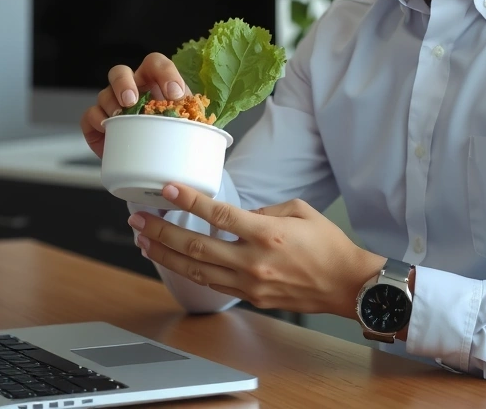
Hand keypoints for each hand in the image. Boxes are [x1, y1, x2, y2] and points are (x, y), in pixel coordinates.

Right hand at [79, 52, 190, 157]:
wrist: (152, 163)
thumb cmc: (171, 138)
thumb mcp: (187, 127)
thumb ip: (195, 123)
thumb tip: (208, 129)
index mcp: (154, 83)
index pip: (157, 64)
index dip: (165, 73)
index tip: (174, 94)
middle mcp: (131, 88)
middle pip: (120, 72)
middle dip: (124, 82)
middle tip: (132, 99)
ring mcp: (112, 104)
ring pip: (104, 93)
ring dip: (111, 102)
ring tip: (120, 116)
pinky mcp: (97, 124)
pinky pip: (90, 115)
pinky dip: (96, 120)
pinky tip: (106, 127)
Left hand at [128, 183, 384, 317]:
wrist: (347, 285)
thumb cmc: (328, 245)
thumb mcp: (298, 210)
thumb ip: (262, 209)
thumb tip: (236, 214)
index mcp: (266, 233)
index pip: (218, 215)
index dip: (189, 201)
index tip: (167, 188)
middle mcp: (253, 261)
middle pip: (195, 246)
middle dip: (161, 231)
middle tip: (138, 219)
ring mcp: (249, 283)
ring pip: (196, 270)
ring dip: (166, 254)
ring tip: (144, 241)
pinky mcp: (250, 297)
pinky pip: (211, 284)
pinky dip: (188, 271)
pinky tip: (173, 261)